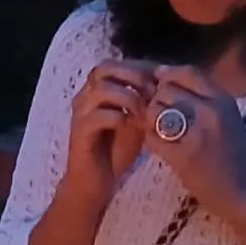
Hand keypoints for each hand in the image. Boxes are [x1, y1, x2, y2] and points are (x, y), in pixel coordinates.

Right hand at [63, 60, 157, 205]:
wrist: (95, 181)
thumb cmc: (116, 150)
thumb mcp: (137, 120)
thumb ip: (145, 101)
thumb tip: (165, 84)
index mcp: (97, 90)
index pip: (116, 63)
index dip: (139, 68)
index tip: (161, 81)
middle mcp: (85, 96)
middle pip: (104, 67)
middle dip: (133, 76)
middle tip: (153, 92)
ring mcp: (81, 113)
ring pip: (102, 89)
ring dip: (129, 97)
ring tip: (145, 112)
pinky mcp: (80, 132)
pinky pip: (99, 115)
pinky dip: (120, 118)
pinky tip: (134, 127)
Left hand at [143, 66, 245, 221]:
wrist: (245, 192)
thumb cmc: (233, 156)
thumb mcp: (226, 119)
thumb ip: (203, 100)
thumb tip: (167, 79)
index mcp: (223, 100)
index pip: (188, 72)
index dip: (167, 75)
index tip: (158, 83)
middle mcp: (211, 112)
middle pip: (166, 90)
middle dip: (156, 101)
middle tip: (158, 116)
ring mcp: (197, 134)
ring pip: (155, 111)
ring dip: (149, 121)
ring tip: (158, 132)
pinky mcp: (183, 157)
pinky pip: (151, 138)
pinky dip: (150, 141)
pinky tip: (159, 147)